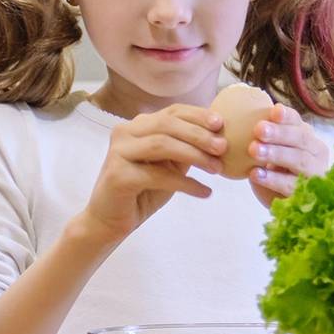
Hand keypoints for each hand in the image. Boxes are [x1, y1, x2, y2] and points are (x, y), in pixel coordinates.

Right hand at [76, 103, 220, 243]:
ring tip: (217, 169)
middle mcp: (124, 133)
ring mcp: (118, 152)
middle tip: (223, 147)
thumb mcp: (169, 166)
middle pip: (167, 124)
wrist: (110, 220)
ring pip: (162, 144)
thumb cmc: (142, 191)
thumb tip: (220, 137)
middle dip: (198, 134)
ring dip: (194, 155)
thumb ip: (185, 149)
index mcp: (137, 126)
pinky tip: (204, 191)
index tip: (221, 123)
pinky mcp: (118, 175)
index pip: (171, 112)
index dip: (198, 115)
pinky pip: (158, 175)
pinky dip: (185, 183)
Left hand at [245, 103, 331, 206]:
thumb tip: (239, 114)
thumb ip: (264, 135)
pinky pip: (291, 185)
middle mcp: (315, 153)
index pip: (298, 122)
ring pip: (299, 161)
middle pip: (301, 139)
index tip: (273, 111)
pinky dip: (273, 179)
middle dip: (280, 133)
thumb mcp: (271, 149)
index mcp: (306, 136)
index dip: (287, 116)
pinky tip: (255, 174)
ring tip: (253, 149)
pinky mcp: (307, 194)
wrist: (281, 200)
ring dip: (276, 153)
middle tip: (258, 129)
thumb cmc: (274, 168)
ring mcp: (314, 174)